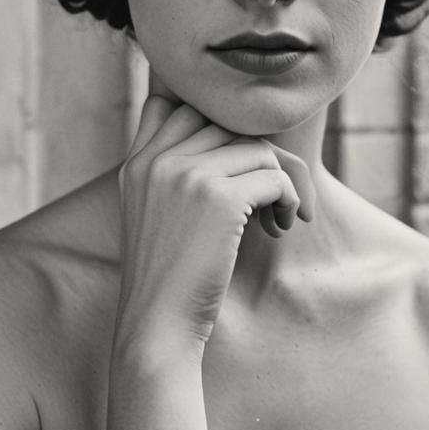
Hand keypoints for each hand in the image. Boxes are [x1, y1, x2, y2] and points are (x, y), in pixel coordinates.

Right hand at [115, 91, 314, 351]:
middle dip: (262, 154)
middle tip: (274, 194)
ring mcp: (185, 174)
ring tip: (279, 218)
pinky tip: (282, 227)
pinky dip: (291, 199)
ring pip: (258, 148)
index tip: (237, 163)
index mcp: (138, 161)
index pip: (180, 103)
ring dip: (282, 181)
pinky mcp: (218, 197)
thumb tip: (242, 142)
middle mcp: (157, 159)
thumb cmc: (169, 276)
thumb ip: (176, 171)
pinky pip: (275, 177)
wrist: (157, 326)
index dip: (216, 123)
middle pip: (229, 123)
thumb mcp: (155, 212)